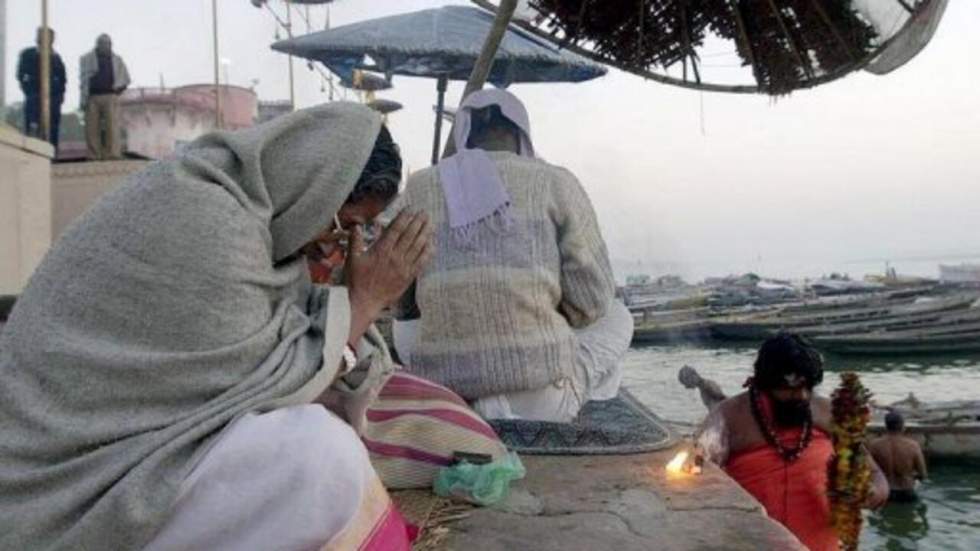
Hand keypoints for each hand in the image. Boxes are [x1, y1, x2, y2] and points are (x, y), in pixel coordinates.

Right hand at [345, 210, 432, 343]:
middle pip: (410, 235)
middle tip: (425, 213)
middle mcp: (395, 257)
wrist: (364, 302)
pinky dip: (428, 252)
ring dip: (425, 234)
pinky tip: (432, 244)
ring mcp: (403, 267)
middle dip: (418, 222)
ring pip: (418, 247)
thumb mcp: (351, 258)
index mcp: (381, 250)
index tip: (410, 209)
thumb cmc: (356, 281)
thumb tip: (357, 225)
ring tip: (431, 224)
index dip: (404, 218)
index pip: (396, 229)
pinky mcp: (408, 277)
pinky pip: (421, 262)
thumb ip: (355, 240)